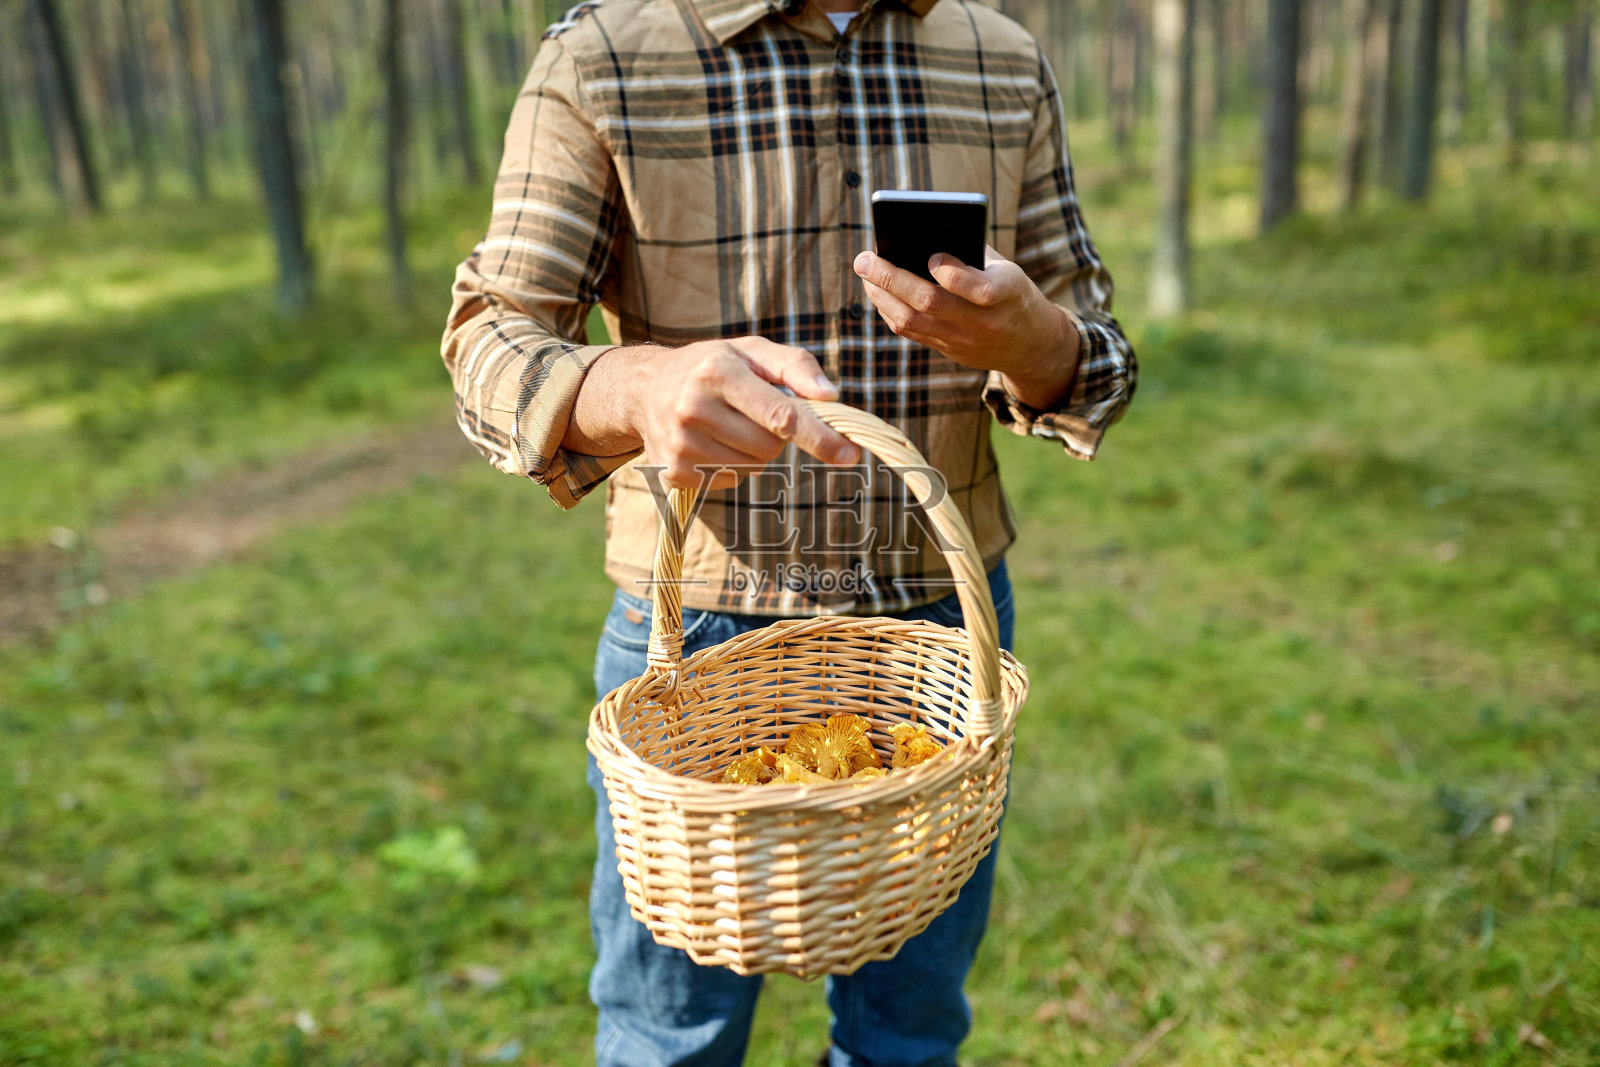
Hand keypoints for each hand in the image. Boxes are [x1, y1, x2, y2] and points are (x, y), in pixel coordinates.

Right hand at [573, 336, 858, 490]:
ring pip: (753, 467)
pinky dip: (733, 465)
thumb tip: (831, 395)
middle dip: (775, 434)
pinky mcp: (674, 473)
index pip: (781, 415)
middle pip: (770, 446)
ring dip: (754, 451)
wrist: (644, 389)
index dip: (820, 436)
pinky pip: (731, 480)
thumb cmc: (712, 365)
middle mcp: (693, 409)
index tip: (850, 454)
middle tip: (753, 412)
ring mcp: (680, 445)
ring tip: (728, 424)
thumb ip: (796, 366)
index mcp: (717, 372)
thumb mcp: (751, 350)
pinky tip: (713, 441)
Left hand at [853, 246, 1079, 408]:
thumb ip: (972, 253)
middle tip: (864, 259)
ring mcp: (963, 340)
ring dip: (881, 295)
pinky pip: (911, 332)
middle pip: (930, 303)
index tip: (932, 256)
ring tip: (865, 273)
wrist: (1029, 345)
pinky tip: (878, 291)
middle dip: (892, 278)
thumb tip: (921, 235)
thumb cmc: (1013, 293)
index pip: (980, 290)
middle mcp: (984, 321)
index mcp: (1008, 294)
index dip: (953, 275)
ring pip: (912, 321)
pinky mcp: (948, 351)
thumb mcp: (1008, 270)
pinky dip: (889, 310)